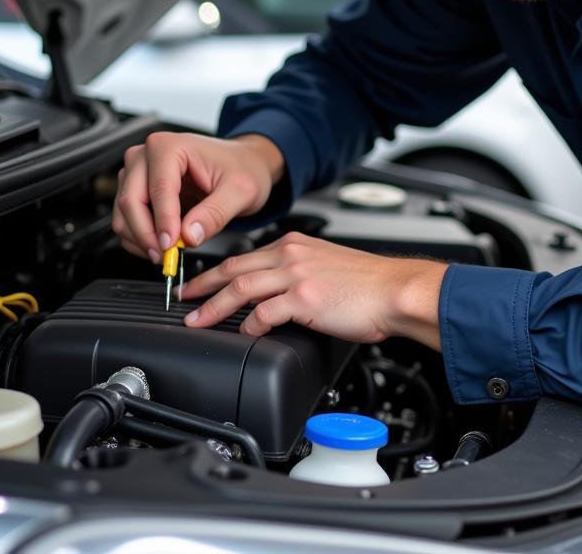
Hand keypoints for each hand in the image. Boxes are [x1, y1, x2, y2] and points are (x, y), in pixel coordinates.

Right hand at [111, 132, 283, 262]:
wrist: (243, 165)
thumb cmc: (242, 169)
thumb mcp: (241, 191)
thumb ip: (215, 213)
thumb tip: (189, 236)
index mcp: (170, 147)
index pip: (158, 189)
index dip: (163, 222)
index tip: (171, 247)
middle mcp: (146, 155)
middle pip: (130, 201)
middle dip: (146, 235)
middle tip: (166, 257)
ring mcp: (137, 171)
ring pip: (123, 214)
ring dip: (141, 240)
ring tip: (168, 253)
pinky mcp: (136, 189)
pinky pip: (126, 220)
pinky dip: (139, 239)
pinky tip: (162, 246)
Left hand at [180, 231, 446, 349]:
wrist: (397, 290)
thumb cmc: (371, 285)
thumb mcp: (329, 267)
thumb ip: (301, 275)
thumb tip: (279, 297)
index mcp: (297, 245)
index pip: (247, 256)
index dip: (218, 272)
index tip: (202, 284)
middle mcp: (293, 254)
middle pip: (235, 268)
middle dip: (204, 285)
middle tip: (184, 300)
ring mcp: (297, 274)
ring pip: (241, 287)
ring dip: (214, 306)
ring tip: (197, 321)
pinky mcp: (304, 298)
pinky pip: (264, 312)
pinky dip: (248, 324)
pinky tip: (243, 334)